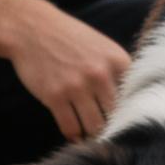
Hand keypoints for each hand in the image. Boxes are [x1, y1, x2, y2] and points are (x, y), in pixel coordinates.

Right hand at [3, 0, 131, 141]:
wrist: (30, 28)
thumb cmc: (68, 38)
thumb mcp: (102, 47)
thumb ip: (117, 72)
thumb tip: (130, 104)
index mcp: (117, 61)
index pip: (134, 98)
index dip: (131, 113)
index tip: (126, 122)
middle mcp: (100, 74)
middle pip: (115, 116)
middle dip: (112, 127)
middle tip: (108, 134)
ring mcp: (76, 86)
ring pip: (94, 126)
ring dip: (93, 134)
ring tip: (91, 136)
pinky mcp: (54, 96)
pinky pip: (70, 127)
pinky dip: (74, 135)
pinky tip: (74, 134)